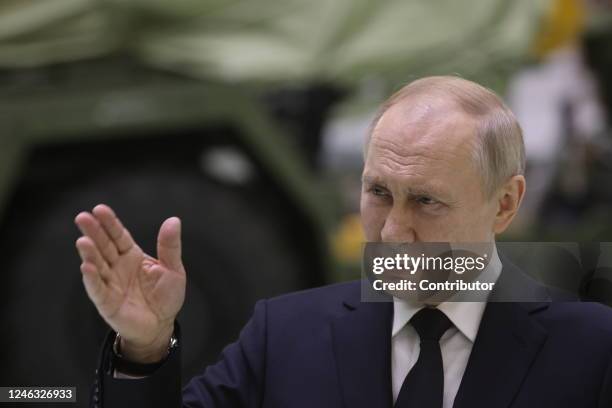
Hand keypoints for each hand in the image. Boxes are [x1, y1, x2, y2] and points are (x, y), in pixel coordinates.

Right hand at [75, 204, 185, 362]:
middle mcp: (117, 267)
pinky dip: (91, 278)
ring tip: (83, 241)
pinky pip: (97, 289)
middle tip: (83, 218)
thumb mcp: (173, 269)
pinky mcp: (106, 302)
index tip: (99, 209)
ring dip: (89, 253)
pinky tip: (86, 267)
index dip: (110, 223)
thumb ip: (169, 246)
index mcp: (132, 255)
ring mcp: (110, 283)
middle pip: (104, 246)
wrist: (161, 325)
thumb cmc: (165, 296)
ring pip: (97, 265)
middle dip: (94, 233)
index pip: (118, 236)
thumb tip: (173, 220)